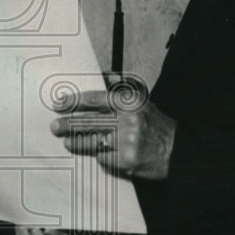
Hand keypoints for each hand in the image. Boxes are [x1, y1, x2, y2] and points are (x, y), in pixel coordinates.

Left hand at [50, 89, 175, 179]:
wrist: (179, 153)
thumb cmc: (158, 127)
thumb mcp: (143, 102)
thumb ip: (121, 90)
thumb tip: (104, 74)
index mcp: (131, 102)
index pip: (95, 99)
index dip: (74, 101)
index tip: (60, 103)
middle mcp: (128, 120)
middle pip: (89, 121)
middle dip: (68, 124)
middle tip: (55, 126)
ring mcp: (127, 141)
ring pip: (92, 141)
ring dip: (76, 141)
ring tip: (68, 142)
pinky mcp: (127, 160)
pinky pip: (104, 158)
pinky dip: (100, 156)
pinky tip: (100, 155)